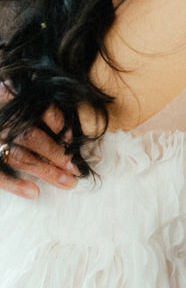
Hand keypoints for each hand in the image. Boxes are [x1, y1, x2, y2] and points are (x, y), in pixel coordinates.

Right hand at [0, 84, 76, 198]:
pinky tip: (33, 192)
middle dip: (56, 154)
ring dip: (45, 171)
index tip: (72, 137)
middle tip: (77, 168)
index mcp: (8, 95)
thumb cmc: (9, 108)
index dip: (57, 121)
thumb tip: (68, 128)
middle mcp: (0, 118)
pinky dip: (14, 184)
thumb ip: (40, 104)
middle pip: (30, 137)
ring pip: (18, 157)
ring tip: (67, 182)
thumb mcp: (19, 95)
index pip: (36, 107)